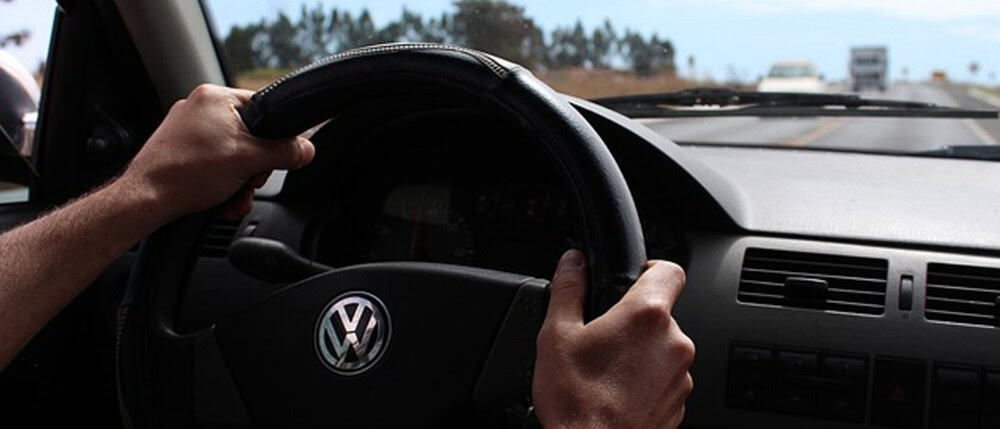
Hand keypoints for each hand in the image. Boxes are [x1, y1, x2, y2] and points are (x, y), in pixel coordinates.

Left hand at [118, 84, 314, 220]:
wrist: (145, 200)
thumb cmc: (186, 174)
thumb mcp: (250, 161)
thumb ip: (284, 152)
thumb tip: (307, 149)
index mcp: (215, 97)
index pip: (264, 109)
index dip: (274, 138)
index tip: (273, 159)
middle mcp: (199, 107)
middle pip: (249, 137)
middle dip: (253, 169)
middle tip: (247, 182)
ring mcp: (186, 130)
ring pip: (232, 154)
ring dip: (239, 182)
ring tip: (231, 198)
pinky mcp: (177, 150)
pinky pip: (213, 163)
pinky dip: (221, 184)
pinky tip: (220, 200)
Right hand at [533, 250, 693, 428]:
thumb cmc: (576, 400)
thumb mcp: (557, 336)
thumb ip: (568, 290)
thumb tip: (572, 263)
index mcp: (646, 316)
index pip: (669, 271)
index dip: (650, 269)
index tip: (633, 278)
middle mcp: (674, 343)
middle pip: (661, 313)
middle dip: (633, 320)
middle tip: (602, 338)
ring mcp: (680, 376)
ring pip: (663, 347)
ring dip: (641, 352)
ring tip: (606, 370)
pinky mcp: (679, 402)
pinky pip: (665, 378)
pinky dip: (646, 379)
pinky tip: (617, 391)